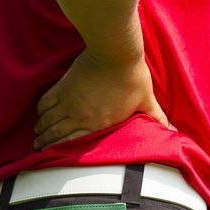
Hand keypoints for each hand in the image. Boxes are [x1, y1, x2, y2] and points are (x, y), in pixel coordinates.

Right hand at [34, 49, 168, 149]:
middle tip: (38, 148)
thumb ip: (156, 117)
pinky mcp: (63, 85)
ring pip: (48, 120)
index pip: (75, 144)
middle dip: (46, 143)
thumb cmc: (133, 77)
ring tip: (36, 134)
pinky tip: (39, 113)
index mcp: (99, 124)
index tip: (53, 157)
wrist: (115, 53)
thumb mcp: (146, 100)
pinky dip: (41, 110)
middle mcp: (80, 117)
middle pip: (56, 134)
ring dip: (41, 129)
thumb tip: (172, 130)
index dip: (62, 152)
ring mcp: (69, 101)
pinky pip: (46, 102)